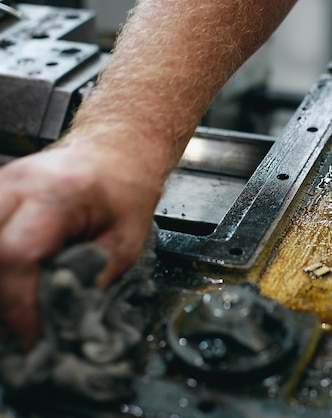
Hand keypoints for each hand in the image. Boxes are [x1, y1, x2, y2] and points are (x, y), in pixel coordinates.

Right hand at [0, 128, 161, 348]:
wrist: (117, 151)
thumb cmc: (125, 189)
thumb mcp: (127, 239)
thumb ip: (95, 276)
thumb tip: (64, 315)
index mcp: (57, 195)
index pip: (16, 257)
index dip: (19, 306)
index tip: (33, 336)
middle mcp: (17, 185)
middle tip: (19, 328)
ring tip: (16, 307)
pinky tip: (10, 281)